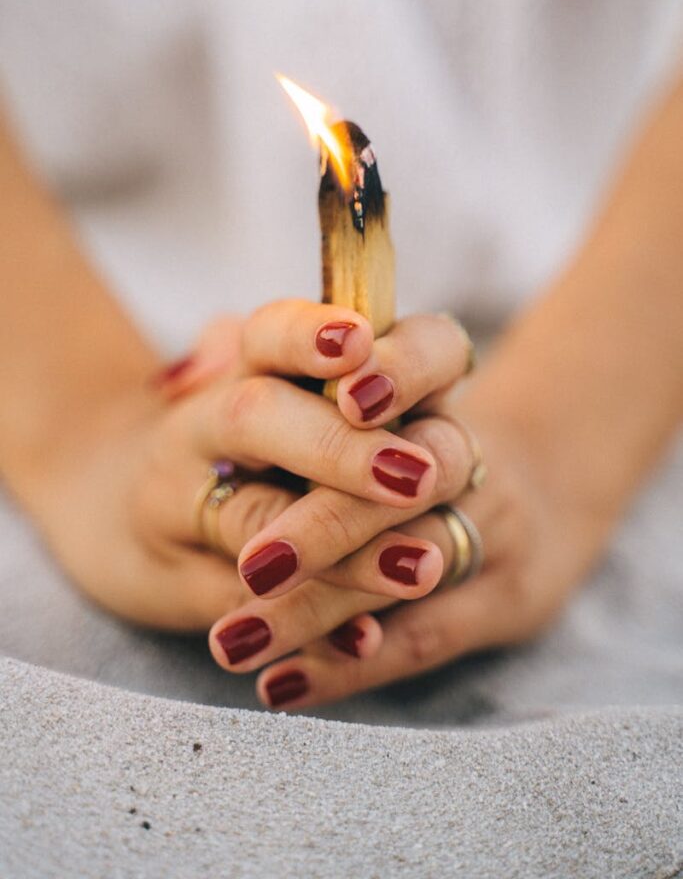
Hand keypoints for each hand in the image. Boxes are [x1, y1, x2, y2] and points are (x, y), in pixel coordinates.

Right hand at [23, 301, 451, 629]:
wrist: (116, 497)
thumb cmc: (231, 431)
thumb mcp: (266, 376)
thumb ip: (319, 363)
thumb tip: (371, 347)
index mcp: (242, 365)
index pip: (270, 331)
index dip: (311, 336)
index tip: (360, 343)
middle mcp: (202, 424)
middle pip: (258, 418)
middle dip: (341, 449)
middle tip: (419, 476)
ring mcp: (180, 501)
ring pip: (256, 520)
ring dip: (342, 549)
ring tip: (420, 568)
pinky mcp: (181, 578)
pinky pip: (244, 602)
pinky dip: (310, 625)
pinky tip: (364, 639)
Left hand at [206, 314, 612, 708]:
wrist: (533, 493)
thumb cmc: (412, 431)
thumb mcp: (376, 382)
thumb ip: (287, 368)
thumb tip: (178, 375)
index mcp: (435, 380)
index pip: (436, 350)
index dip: (399, 370)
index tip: (349, 395)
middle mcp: (465, 448)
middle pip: (424, 471)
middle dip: (337, 519)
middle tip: (255, 564)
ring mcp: (494, 523)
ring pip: (417, 566)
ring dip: (323, 608)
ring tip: (235, 641)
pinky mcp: (506, 597)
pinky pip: (428, 637)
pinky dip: (351, 665)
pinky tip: (281, 685)